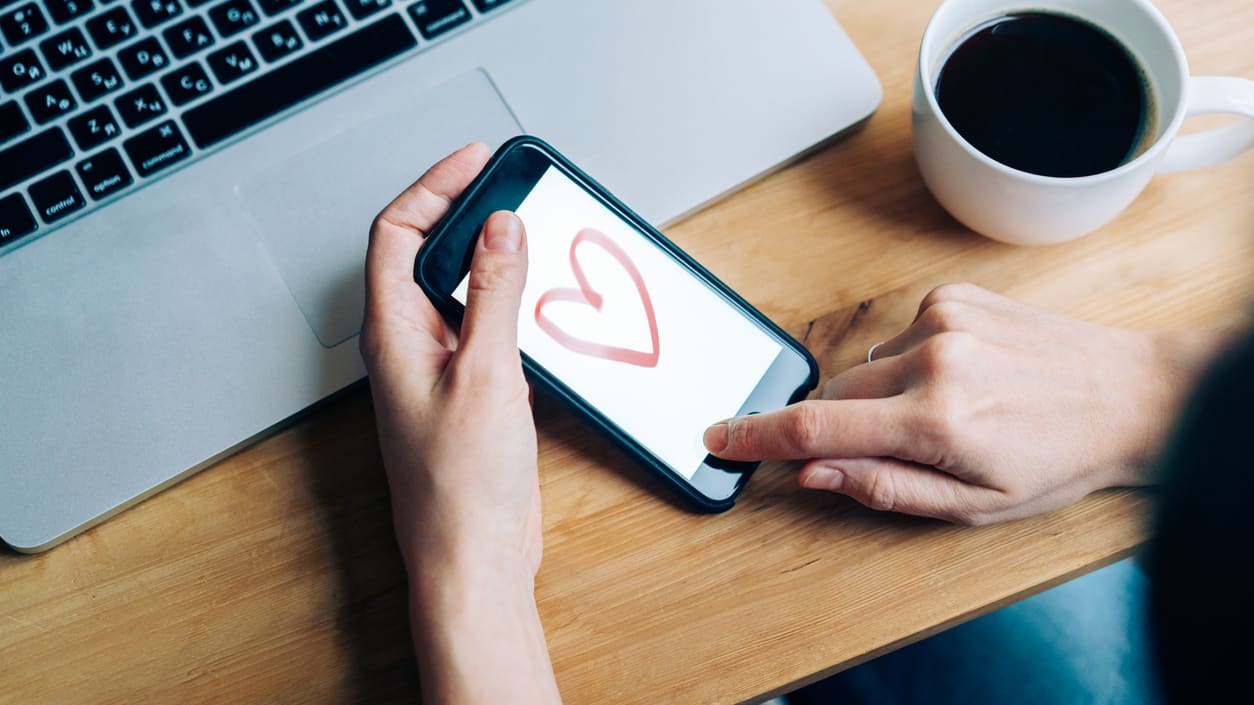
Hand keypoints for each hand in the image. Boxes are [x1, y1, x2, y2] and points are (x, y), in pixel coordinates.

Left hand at [361, 143, 539, 575]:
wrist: (473, 559)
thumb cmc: (458, 490)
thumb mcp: (484, 375)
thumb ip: (493, 296)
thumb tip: (500, 229)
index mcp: (392, 333)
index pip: (398, 232)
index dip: (436, 186)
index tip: (479, 161)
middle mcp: (410, 345)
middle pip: (427, 253)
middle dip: (466, 212)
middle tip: (511, 186)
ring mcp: (439, 369)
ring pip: (460, 290)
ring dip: (494, 258)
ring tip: (532, 234)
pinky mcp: (471, 393)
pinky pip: (485, 328)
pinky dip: (513, 303)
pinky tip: (543, 305)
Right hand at [704, 283, 1220, 524]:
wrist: (1131, 395)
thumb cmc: (1061, 459)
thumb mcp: (975, 505)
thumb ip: (884, 488)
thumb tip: (815, 472)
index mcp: (937, 419)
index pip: (818, 427)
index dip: (758, 436)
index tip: (719, 438)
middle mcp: (933, 358)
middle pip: (835, 393)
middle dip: (844, 424)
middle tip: (901, 445)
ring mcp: (943, 319)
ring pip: (867, 365)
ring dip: (885, 393)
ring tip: (951, 409)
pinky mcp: (954, 295)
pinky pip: (898, 335)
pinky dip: (912, 360)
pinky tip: (962, 374)